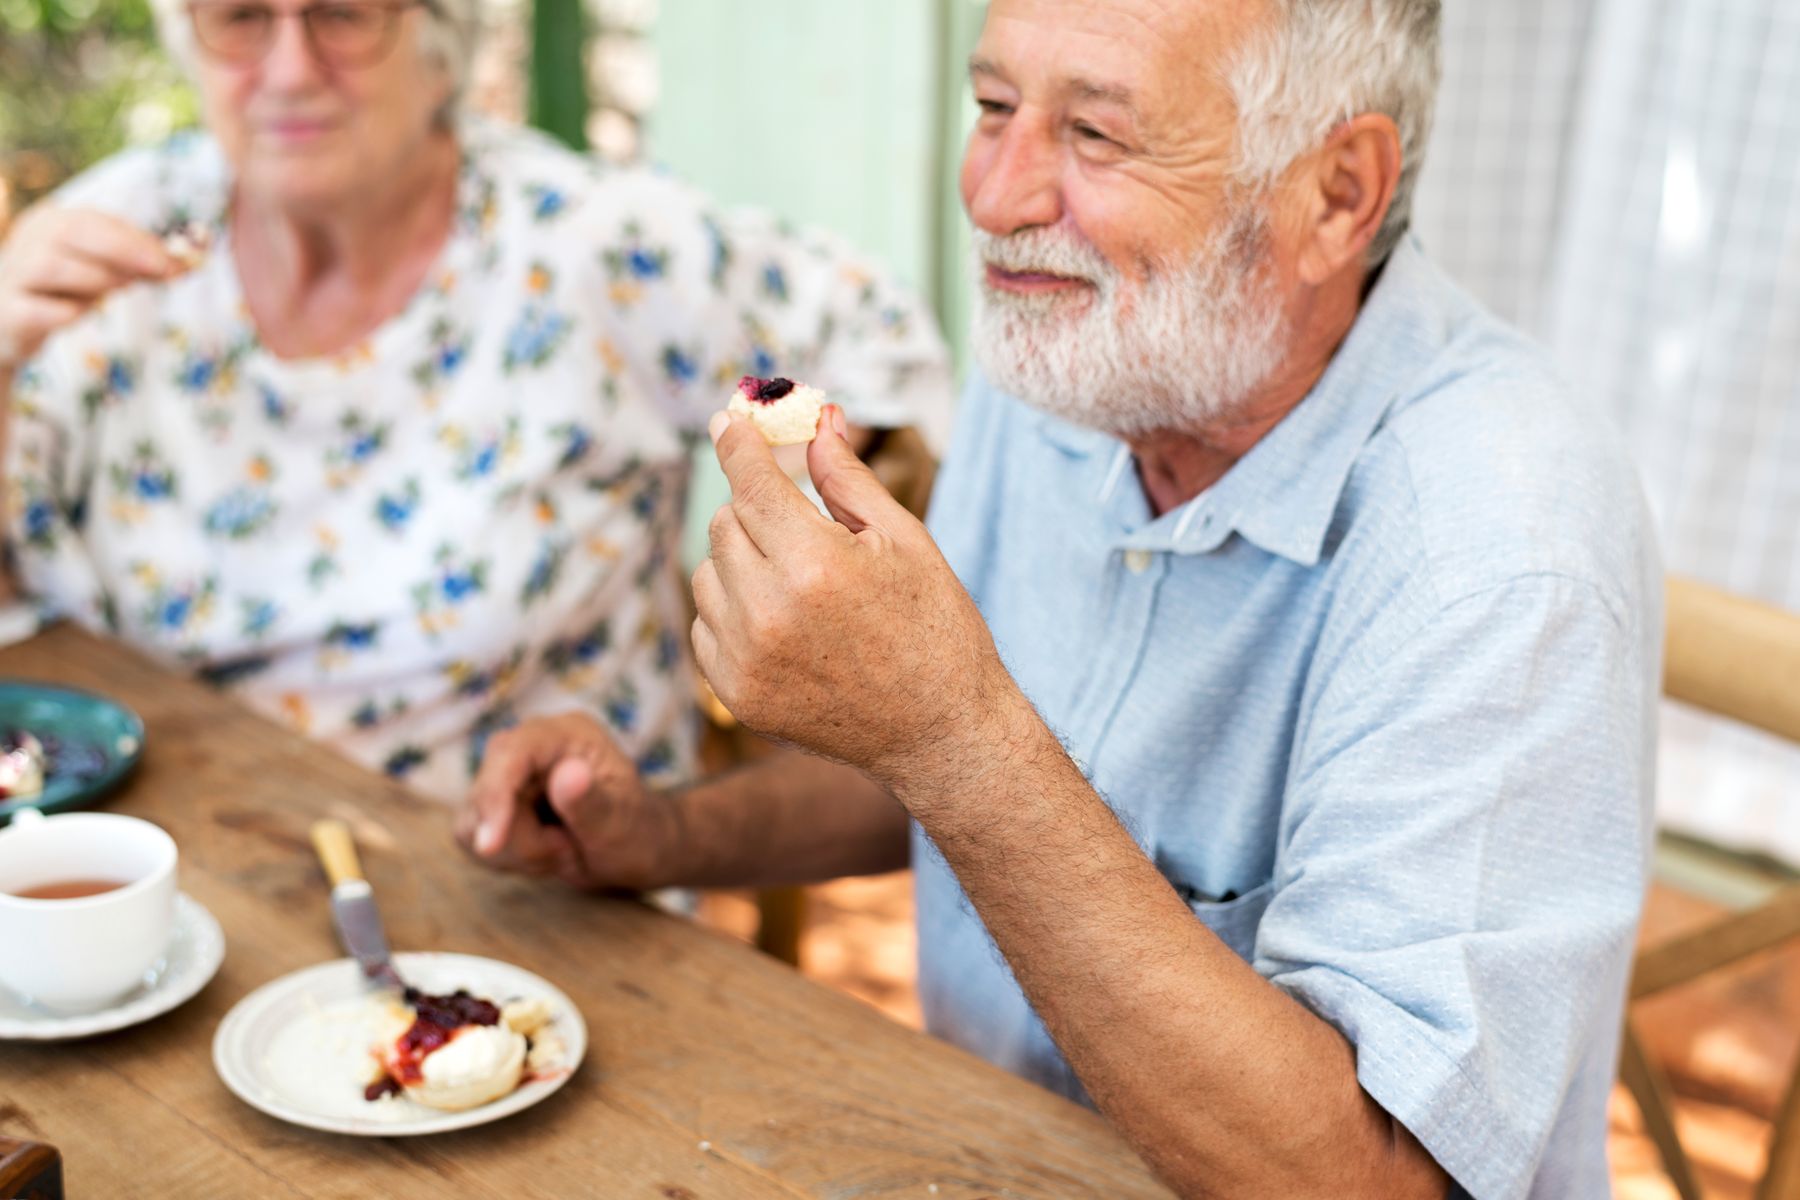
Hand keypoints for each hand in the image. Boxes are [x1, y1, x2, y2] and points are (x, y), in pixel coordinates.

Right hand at [0, 205, 176, 371]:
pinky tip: (76, 313)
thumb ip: (141, 263)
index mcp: (50, 224)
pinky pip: (36, 309)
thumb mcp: (102, 272)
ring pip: (51, 266)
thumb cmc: (65, 293)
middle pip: (70, 232)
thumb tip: (193, 260)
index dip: (137, 239)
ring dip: (95, 280)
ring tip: (112, 294)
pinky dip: (64, 312)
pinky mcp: (6, 313)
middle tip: (162, 272)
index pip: (94, 221)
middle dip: (123, 250)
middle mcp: (26, 242)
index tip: (176, 259)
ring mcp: (10, 276)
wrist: (10, 326)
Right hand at [456, 713, 674, 889]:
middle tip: (567, 850)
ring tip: (563, 850)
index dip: (494, 796)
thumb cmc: (639, 831)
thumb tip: (566, 773)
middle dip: (520, 838)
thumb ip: (592, 801)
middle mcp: (532, 745)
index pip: (511, 752)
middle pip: (485, 791)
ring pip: (472, 821)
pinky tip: (545, 855)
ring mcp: (511, 773)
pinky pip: (472, 837)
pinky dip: (507, 858)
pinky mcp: (497, 801)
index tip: (490, 846)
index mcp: (568, 734)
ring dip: (516, 852)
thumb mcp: (622, 823)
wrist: (637, 849)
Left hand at [691, 405, 1015, 791]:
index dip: (737, 443)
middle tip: (800, 524)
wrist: (941, 735)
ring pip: (708, 573)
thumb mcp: (904, 541)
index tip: (728, 419)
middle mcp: (769, 613)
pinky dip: (734, 612)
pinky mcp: (737, 695)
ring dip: (741, 562)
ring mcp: (747, 661)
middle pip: (725, 523)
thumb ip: (847, 479)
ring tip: (800, 584)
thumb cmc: (935, 628)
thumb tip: (816, 419)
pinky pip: (707, 625)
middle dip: (757, 510)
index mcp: (816, 565)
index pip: (751, 483)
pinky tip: (786, 624)